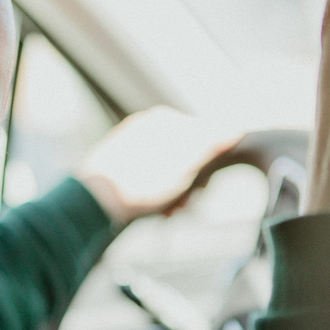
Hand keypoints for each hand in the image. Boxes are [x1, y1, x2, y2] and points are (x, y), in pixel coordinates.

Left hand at [77, 106, 241, 225]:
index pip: (203, 135)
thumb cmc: (140, 183)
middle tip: (188, 201)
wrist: (94, 202)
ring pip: (170, 170)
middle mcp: (147, 129)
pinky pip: (151, 179)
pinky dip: (159, 194)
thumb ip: (211, 143)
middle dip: (192, 181)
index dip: (210, 163)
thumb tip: (235, 128)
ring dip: (177, 192)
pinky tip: (157, 209)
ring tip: (170, 209)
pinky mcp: (121, 168)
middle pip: (187, 154)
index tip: (207, 184)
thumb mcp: (185, 162)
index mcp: (163, 120)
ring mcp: (133, 147)